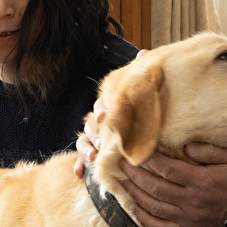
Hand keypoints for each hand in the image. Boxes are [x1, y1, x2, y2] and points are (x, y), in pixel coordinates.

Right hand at [73, 48, 143, 178]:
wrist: (147, 131)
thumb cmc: (145, 109)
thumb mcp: (147, 93)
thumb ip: (143, 76)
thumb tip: (143, 53)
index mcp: (111, 105)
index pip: (102, 105)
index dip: (102, 110)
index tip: (104, 116)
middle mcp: (101, 121)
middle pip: (91, 125)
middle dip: (94, 133)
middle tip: (101, 141)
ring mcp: (96, 138)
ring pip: (84, 141)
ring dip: (86, 149)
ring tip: (93, 157)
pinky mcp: (95, 155)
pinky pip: (82, 160)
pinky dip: (79, 166)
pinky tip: (79, 173)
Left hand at [117, 143, 226, 226]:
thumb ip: (209, 150)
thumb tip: (185, 146)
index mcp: (201, 181)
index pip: (168, 169)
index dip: (148, 160)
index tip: (135, 150)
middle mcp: (191, 200)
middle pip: (155, 187)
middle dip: (135, 174)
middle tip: (121, 163)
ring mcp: (187, 216)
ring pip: (153, 206)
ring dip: (134, 194)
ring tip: (122, 181)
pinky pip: (160, 226)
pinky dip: (144, 218)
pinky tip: (133, 207)